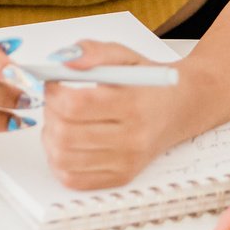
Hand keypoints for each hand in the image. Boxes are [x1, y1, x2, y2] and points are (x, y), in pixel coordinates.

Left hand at [40, 40, 184, 188]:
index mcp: (132, 104)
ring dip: (50, 137)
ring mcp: (126, 162)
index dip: (53, 93)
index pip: (75, 105)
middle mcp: (132, 138)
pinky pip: (74, 179)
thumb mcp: (123, 55)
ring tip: (59, 121)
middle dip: (49, 113)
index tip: (53, 83)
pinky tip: (66, 142)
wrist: (180, 108)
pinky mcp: (121, 177)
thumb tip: (62, 60)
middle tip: (54, 101)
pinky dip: (59, 161)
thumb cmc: (148, 83)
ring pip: (64, 158)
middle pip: (66, 133)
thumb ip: (92, 51)